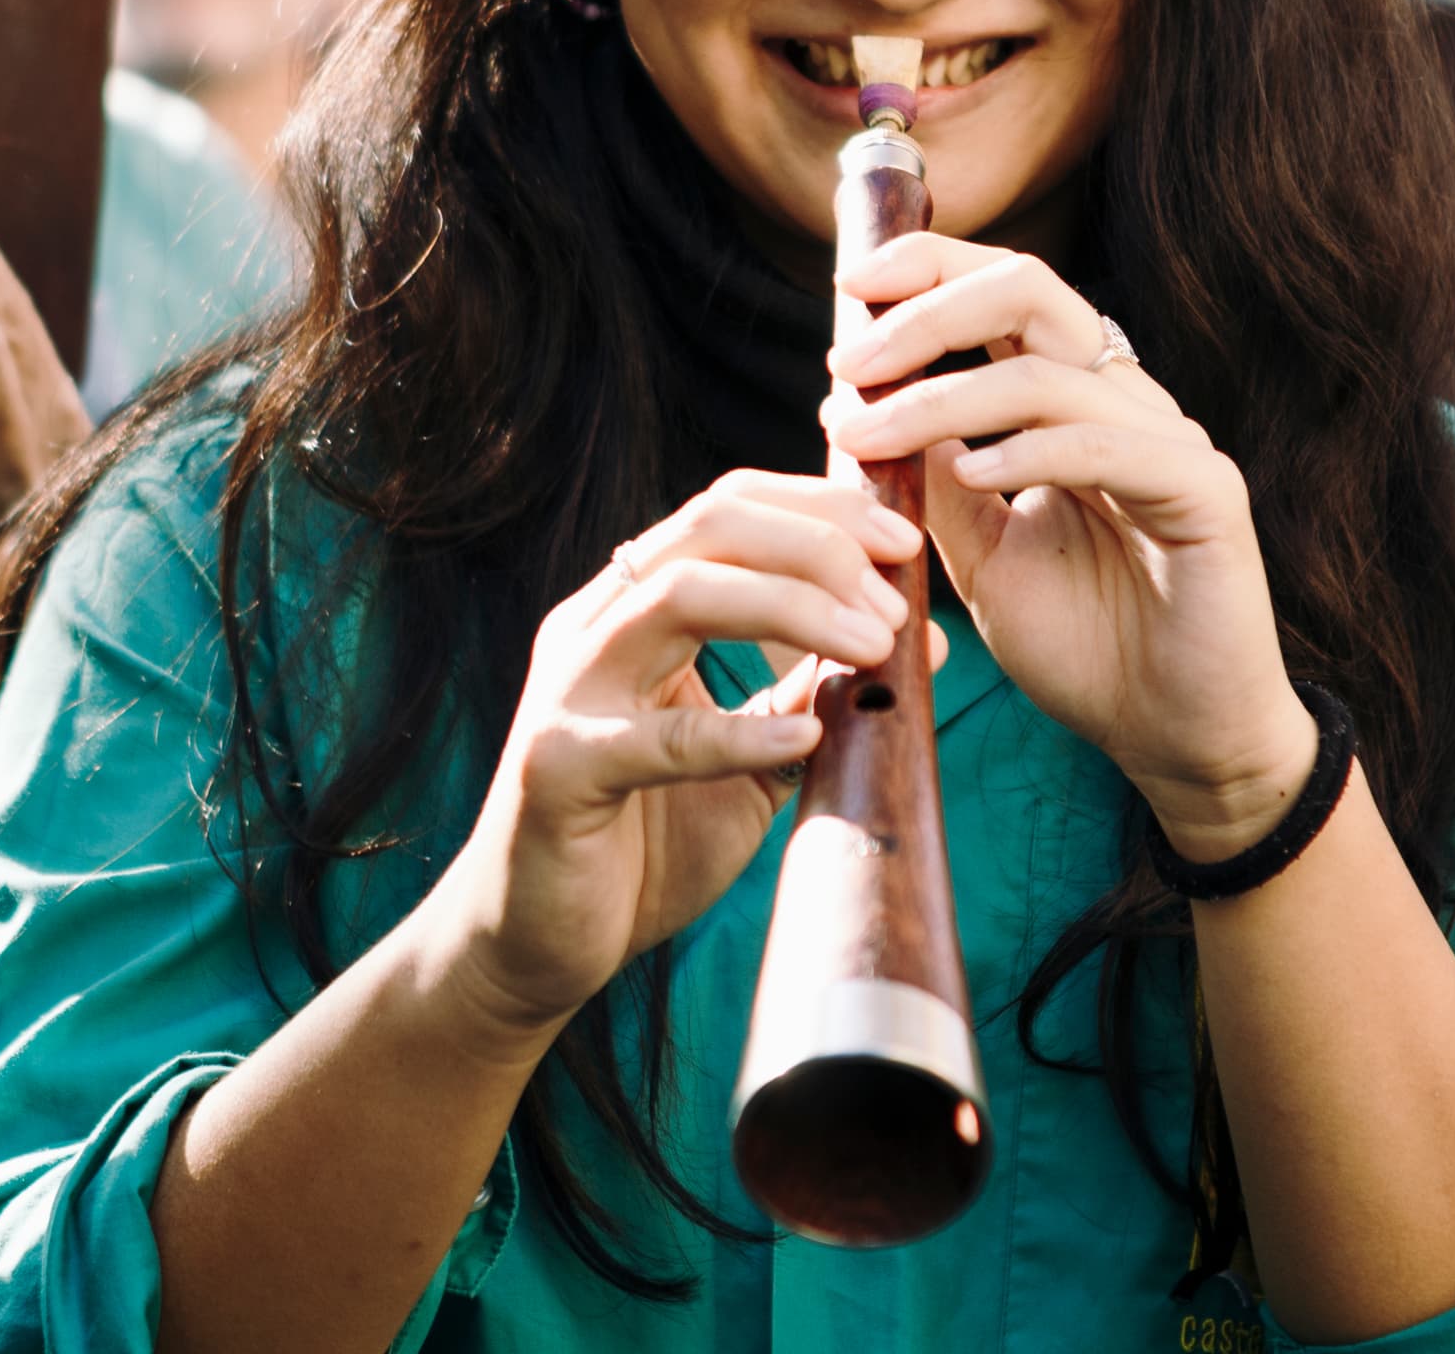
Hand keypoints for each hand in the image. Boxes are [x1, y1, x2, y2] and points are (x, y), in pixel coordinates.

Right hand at [418, 472, 925, 1041]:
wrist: (536, 945)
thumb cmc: (643, 844)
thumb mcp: (745, 755)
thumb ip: (807, 693)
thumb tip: (919, 642)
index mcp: (632, 608)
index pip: (728, 509)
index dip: (822, 510)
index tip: (904, 544)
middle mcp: (594, 626)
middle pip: (710, 528)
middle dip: (818, 544)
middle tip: (896, 599)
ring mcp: (569, 689)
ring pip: (682, 595)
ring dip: (793, 607)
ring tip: (873, 646)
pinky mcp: (559, 767)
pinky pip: (658, 737)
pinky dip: (740, 730)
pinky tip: (807, 734)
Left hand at [824, 236, 1315, 863]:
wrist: (1171, 739)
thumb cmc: (1084, 647)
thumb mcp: (979, 554)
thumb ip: (933, 482)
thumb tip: (857, 402)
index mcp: (1075, 402)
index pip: (1005, 294)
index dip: (930, 268)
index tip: (851, 286)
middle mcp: (1126, 403)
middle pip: (1031, 291)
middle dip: (927, 311)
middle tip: (850, 361)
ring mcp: (1172, 441)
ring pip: (1049, 375)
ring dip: (942, 397)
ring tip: (867, 436)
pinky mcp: (1207, 494)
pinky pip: (1107, 447)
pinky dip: (1028, 452)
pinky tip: (968, 473)